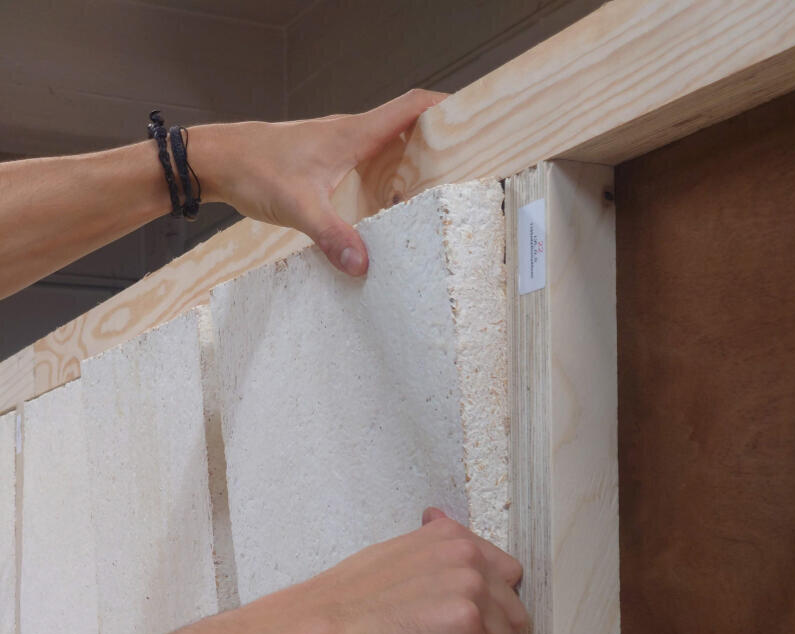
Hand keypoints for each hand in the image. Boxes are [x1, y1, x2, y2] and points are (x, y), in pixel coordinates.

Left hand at [193, 89, 444, 276]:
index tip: (474, 120)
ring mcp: (340, 149)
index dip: (445, 107)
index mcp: (354, 134)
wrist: (219, 160)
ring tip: (440, 192)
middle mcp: (352, 135)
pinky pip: (370, 166)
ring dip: (414, 163)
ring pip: (389, 149)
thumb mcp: (297, 206)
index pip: (411, 106)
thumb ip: (331, 235)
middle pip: (409, 127)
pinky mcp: (328, 164)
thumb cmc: (254, 169)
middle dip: (440, 141)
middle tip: (468, 167)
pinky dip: (388, 180)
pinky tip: (391, 210)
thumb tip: (363, 265)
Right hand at [310, 508, 527, 633]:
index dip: (483, 606)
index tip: (448, 615)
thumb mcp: (394, 554)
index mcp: (452, 538)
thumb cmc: (346, 606)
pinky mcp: (467, 627)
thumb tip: (439, 518)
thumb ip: (431, 548)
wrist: (318, 632)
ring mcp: (471, 590)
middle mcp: (469, 557)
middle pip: (515, 614)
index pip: (507, 576)